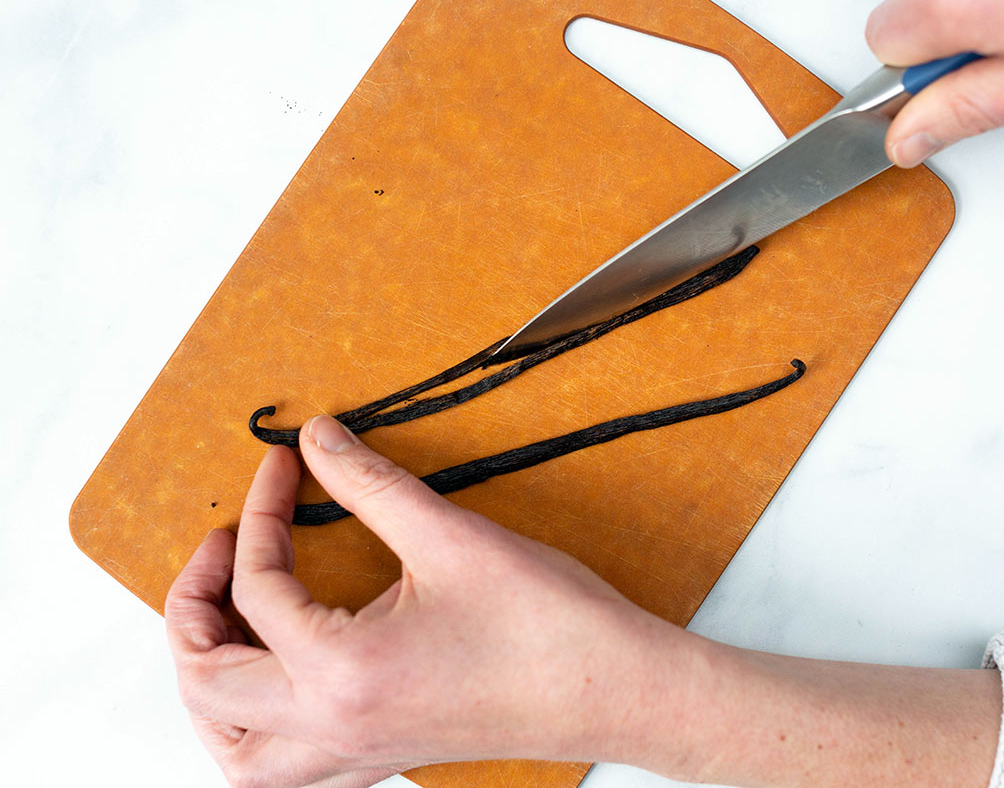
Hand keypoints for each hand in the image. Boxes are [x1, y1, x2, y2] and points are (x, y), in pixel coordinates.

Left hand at [166, 415, 1001, 787]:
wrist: (619, 689)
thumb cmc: (551, 627)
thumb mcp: (452, 537)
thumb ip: (369, 482)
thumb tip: (317, 439)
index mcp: (341, 672)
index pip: (260, 586)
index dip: (262, 511)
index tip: (285, 466)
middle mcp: (335, 726)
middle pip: (208, 682)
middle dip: (194, 604)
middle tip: (225, 544)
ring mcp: (358, 753)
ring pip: (234, 755)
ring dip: (209, 689)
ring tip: (226, 626)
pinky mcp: (384, 757)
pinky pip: (286, 772)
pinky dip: (255, 731)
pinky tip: (279, 684)